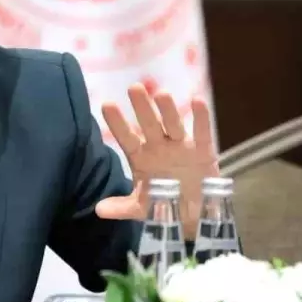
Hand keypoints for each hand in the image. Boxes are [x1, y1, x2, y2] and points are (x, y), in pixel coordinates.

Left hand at [94, 84, 216, 236]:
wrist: (193, 214)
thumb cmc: (163, 204)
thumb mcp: (142, 208)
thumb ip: (122, 207)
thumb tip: (98, 210)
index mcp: (141, 158)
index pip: (127, 138)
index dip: (118, 123)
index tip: (106, 105)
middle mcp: (159, 147)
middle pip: (149, 125)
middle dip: (142, 108)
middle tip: (134, 88)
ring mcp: (181, 147)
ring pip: (173, 125)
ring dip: (169, 110)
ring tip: (162, 94)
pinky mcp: (203, 151)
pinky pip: (202, 132)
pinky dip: (201, 118)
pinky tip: (198, 101)